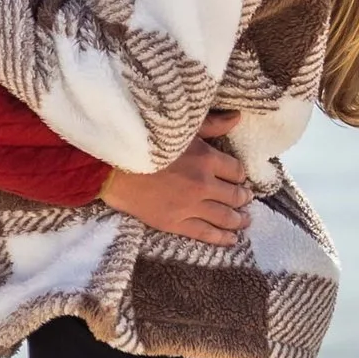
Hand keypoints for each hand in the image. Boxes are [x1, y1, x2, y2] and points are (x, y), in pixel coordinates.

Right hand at [101, 121, 250, 248]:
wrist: (111, 168)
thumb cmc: (144, 142)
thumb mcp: (179, 128)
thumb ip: (211, 125)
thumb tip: (237, 117)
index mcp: (206, 158)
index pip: (236, 171)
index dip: (240, 175)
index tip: (240, 178)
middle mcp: (203, 184)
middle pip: (234, 195)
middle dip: (243, 198)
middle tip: (247, 200)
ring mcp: (190, 206)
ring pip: (224, 217)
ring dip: (238, 220)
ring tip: (244, 221)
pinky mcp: (175, 223)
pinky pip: (205, 233)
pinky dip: (222, 237)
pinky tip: (232, 239)